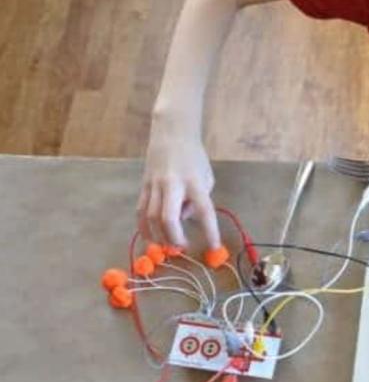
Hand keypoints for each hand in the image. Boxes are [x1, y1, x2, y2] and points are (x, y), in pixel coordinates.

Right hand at [137, 119, 220, 248]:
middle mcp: (173, 184)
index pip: (204, 210)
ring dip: (159, 236)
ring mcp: (155, 185)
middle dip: (174, 238)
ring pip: (151, 217)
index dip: (209, 231)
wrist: (171, 134)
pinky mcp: (143, 185)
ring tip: (167, 245)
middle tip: (182, 247)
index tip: (214, 247)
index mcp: (194, 182)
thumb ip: (198, 200)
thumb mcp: (206, 177)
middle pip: (169, 218)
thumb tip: (183, 220)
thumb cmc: (194, 157)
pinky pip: (140, 211)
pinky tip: (150, 238)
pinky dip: (144, 228)